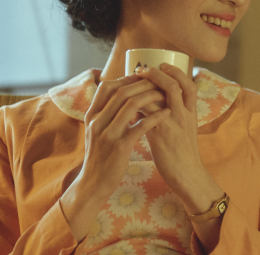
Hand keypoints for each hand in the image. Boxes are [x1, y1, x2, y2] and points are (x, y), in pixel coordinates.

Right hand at [60, 75, 170, 240]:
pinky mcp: (119, 147)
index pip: (107, 86)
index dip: (127, 78)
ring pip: (131, 105)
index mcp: (92, 115)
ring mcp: (107, 134)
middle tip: (160, 82)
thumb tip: (122, 95)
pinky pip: (140, 126)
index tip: (144, 76)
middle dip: (143, 83)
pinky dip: (156, 117)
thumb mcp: (97, 131)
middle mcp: (97, 121)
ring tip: (166, 94)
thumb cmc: (100, 155)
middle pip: (121, 92)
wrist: (93, 184)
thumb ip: (106, 113)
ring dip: (151, 96)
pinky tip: (167, 113)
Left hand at [137, 64, 227, 251]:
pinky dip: (136, 107)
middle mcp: (185, 115)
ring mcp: (173, 124)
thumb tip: (155, 101)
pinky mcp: (160, 135)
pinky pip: (146, 115)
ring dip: (142, 89)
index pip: (188, 84)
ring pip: (159, 98)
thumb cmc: (183, 152)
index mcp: (192, 112)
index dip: (176, 72)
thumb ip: (174, 114)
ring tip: (129, 85)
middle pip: (174, 85)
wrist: (187, 174)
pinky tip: (125, 106)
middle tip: (142, 70)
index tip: (163, 64)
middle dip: (157, 74)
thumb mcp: (185, 129)